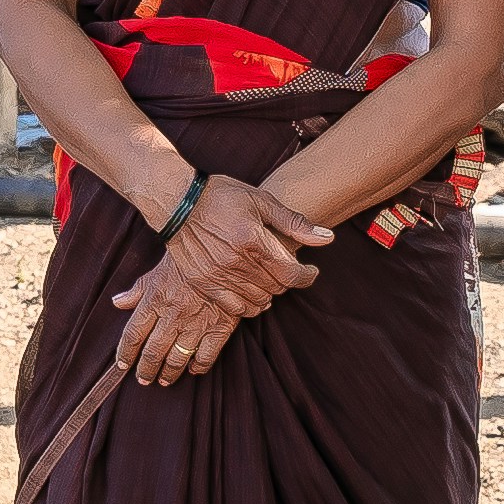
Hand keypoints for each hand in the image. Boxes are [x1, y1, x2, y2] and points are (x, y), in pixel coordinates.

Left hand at [113, 257, 245, 387]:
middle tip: (143, 379)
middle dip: (146, 369)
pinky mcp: (219, 327)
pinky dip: (198, 366)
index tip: (122, 365)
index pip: (133, 334)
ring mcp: (196, 323)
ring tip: (164, 380)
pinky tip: (193, 369)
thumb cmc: (188, 260)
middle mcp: (173, 315)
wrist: (224, 252)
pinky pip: (206, 356)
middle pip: (153, 352)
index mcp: (155, 300)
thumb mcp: (158, 271)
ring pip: (177, 358)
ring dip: (168, 373)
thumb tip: (117, 303)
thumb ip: (137, 291)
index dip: (125, 353)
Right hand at [155, 173, 328, 321]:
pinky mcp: (203, 283)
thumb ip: (294, 223)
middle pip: (277, 287)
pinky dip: (249, 304)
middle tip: (284, 267)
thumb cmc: (221, 196)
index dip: (307, 276)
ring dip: (269, 292)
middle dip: (286, 279)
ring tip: (267, 276)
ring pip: (258, 300)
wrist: (176, 202)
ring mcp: (218, 275)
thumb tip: (327, 239)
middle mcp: (236, 262)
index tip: (311, 271)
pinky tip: (250, 290)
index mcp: (253, 239)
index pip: (291, 273)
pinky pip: (235, 308)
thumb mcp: (261, 200)